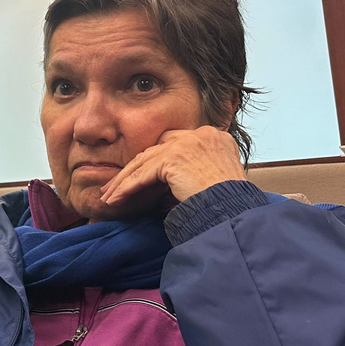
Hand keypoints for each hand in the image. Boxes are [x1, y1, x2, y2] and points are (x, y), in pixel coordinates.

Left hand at [100, 126, 246, 207]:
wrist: (235, 211)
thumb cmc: (228, 205)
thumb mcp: (214, 179)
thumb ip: (194, 171)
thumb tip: (165, 183)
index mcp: (213, 137)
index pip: (173, 144)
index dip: (153, 161)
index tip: (139, 176)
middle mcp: (201, 134)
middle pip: (156, 149)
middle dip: (133, 169)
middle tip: (115, 186)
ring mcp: (187, 143)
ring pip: (145, 161)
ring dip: (124, 180)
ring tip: (109, 195)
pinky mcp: (174, 158)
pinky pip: (142, 174)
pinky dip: (127, 187)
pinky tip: (115, 198)